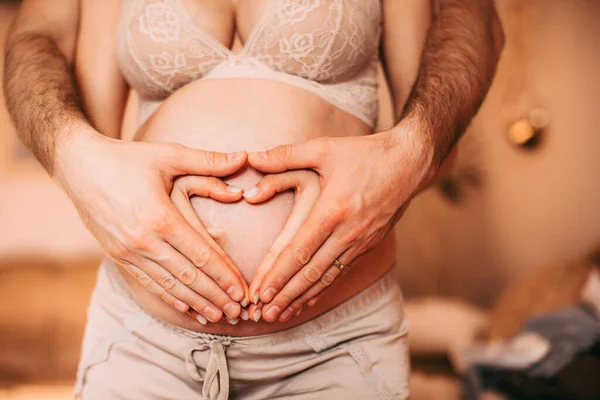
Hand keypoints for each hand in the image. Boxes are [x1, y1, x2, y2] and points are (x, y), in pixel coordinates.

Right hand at [55, 130, 247, 321]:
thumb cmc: (128, 158)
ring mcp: (128, 251)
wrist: (79, 166)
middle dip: (216, 296)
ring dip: (196, 302)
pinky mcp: (117, 256)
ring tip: (218, 316)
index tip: (243, 290)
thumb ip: (209, 161)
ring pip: (169, 285)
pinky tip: (186, 307)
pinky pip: (148, 283)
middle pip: (188, 276)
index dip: (224, 275)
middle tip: (239, 311)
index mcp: (160, 217)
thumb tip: (244, 157)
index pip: (201, 255)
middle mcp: (144, 240)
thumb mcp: (169, 154)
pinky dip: (169, 297)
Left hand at [246, 127, 435, 321]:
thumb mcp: (324, 148)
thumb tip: (252, 157)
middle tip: (264, 314)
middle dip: (285, 295)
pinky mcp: (368, 245)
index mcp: (332, 210)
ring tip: (281, 316)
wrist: (409, 163)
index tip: (260, 292)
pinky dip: (321, 289)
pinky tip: (307, 300)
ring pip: (326, 277)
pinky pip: (340, 272)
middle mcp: (347, 232)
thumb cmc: (364, 154)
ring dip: (301, 298)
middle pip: (311, 272)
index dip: (278, 274)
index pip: (299, 250)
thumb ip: (285, 155)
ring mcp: (360, 242)